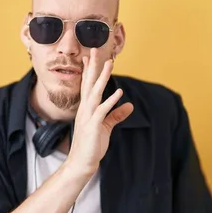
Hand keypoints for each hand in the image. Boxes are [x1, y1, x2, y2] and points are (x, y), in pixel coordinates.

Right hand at [66, 48, 133, 174]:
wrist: (81, 163)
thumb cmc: (92, 146)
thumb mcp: (106, 127)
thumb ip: (117, 115)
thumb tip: (129, 106)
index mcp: (87, 108)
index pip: (87, 85)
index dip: (90, 70)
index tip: (91, 56)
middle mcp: (85, 109)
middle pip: (89, 83)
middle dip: (93, 66)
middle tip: (96, 50)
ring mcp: (88, 117)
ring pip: (95, 93)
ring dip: (102, 78)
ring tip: (110, 64)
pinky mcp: (93, 126)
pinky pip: (102, 111)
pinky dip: (110, 101)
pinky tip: (119, 92)